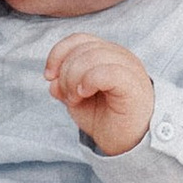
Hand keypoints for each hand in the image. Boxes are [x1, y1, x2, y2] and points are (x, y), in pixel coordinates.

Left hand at [47, 34, 154, 156]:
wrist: (128, 142)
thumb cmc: (107, 118)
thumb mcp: (78, 100)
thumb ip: (64, 86)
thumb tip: (52, 80)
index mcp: (107, 54)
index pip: (79, 39)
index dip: (58, 53)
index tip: (49, 76)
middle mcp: (120, 56)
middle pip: (83, 48)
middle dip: (65, 72)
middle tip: (67, 96)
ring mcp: (129, 68)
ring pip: (93, 56)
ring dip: (74, 79)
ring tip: (76, 98)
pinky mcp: (133, 85)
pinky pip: (107, 71)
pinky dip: (89, 81)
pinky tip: (84, 94)